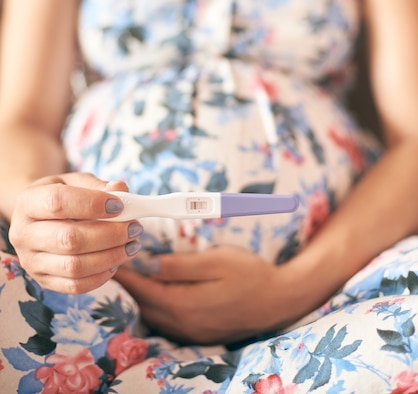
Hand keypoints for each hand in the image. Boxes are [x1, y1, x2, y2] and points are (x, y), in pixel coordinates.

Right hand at [9, 173, 142, 293]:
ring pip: (74, 266)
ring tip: (132, 245)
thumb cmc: (62, 196)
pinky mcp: (43, 281)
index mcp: (28, 202)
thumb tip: (121, 189)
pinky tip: (116, 261)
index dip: (92, 204)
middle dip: (109, 234)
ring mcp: (31, 262)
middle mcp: (24, 234)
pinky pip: (75, 285)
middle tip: (134, 227)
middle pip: (68, 239)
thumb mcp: (75, 182)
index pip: (57, 203)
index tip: (120, 205)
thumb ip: (98, 185)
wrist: (38, 218)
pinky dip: (101, 276)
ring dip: (111, 256)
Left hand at [115, 245, 298, 344]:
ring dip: (141, 297)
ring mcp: (192, 332)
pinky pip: (167, 322)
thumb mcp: (217, 260)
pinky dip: (155, 307)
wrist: (280, 300)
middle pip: (145, 305)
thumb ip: (180, 265)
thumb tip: (148, 264)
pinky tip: (156, 293)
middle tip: (116, 264)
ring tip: (131, 277)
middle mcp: (184, 324)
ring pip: (154, 316)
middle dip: (129, 286)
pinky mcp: (200, 334)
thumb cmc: (250, 273)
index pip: (144, 289)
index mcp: (186, 304)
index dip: (126, 275)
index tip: (112, 261)